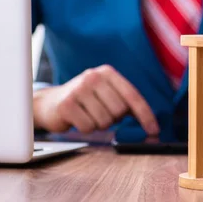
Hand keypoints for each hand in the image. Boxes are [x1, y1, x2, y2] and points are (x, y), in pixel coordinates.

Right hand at [33, 65, 158, 134]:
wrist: (49, 102)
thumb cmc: (85, 100)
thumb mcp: (106, 94)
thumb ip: (126, 104)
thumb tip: (150, 124)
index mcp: (107, 73)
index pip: (133, 95)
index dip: (145, 115)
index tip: (153, 130)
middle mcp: (93, 77)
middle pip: (119, 111)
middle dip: (113, 118)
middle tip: (100, 112)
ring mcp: (79, 89)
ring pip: (105, 121)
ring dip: (98, 124)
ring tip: (87, 114)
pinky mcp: (66, 105)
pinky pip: (88, 127)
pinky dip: (85, 128)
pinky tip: (77, 119)